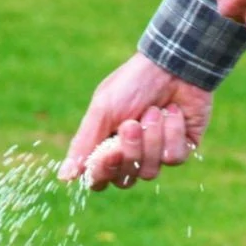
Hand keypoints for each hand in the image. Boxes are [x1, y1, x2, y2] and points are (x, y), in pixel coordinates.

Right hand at [60, 53, 212, 191]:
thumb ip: (84, 144)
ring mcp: (156, 155)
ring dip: (151, 138)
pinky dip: (172, 132)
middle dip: (130, 149)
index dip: (104, 171)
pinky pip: (173, 158)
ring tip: (154, 110)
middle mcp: (130, 156)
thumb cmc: (132, 85)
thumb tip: (65, 178)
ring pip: (150, 172)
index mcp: (106, 147)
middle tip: (132, 123)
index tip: (110, 150)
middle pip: (125, 180)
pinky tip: (173, 112)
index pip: (99, 180)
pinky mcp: (181, 149)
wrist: (173, 65)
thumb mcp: (102, 110)